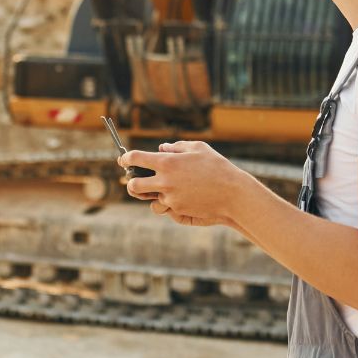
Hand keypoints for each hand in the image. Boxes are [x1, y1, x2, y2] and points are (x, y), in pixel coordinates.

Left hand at [118, 141, 248, 226]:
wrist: (234, 194)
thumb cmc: (217, 167)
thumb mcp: (198, 148)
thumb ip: (176, 147)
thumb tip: (161, 148)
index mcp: (167, 163)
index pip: (135, 158)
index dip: (126, 159)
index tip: (123, 160)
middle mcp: (165, 181)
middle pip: (133, 185)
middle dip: (131, 183)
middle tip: (135, 180)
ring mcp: (170, 198)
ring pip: (150, 199)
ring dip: (152, 195)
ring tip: (163, 188)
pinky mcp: (178, 210)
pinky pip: (166, 207)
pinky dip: (169, 203)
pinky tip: (181, 196)